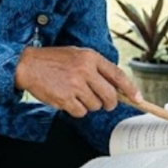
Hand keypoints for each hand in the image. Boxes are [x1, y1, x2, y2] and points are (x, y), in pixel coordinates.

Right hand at [14, 46, 142, 117]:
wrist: (28, 65)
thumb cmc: (53, 60)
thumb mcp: (78, 55)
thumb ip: (96, 67)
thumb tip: (116, 86)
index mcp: (91, 57)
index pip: (118, 75)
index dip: (131, 89)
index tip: (138, 99)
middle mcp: (85, 70)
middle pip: (110, 96)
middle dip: (110, 103)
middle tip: (105, 103)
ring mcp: (75, 85)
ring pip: (95, 106)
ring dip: (89, 105)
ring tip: (77, 95)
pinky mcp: (65, 98)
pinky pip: (81, 112)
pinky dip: (77, 110)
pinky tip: (68, 100)